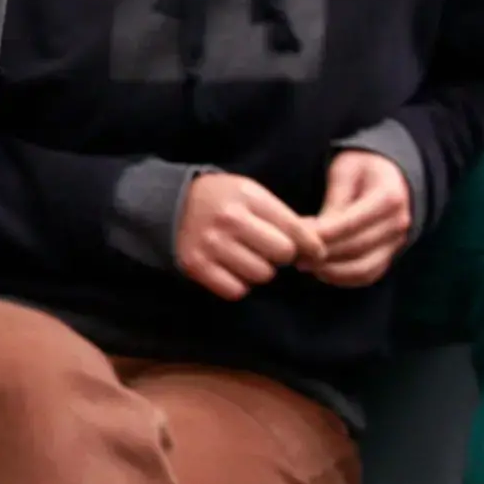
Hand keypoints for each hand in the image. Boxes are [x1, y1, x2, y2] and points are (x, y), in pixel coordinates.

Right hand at [176, 173, 328, 300]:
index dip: (312, 247)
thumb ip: (282, 217)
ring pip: (261, 275)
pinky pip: (235, 290)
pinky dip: (237, 284)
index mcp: (247, 196)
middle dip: (281, 256)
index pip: (297, 230)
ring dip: (259, 271)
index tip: (313, 253)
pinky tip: (230, 269)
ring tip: (246, 257)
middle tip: (269, 251)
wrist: (167, 203)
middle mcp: (230, 219)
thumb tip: (316, 250)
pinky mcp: (195, 265)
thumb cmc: (220, 200)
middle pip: (283, 254)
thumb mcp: (250, 193)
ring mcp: (211, 243)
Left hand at [302, 149, 413, 287]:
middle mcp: (398, 224)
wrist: (391, 173)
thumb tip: (313, 233)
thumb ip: (333, 201)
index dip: (322, 235)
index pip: (351, 223)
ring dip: (330, 271)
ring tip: (302, 263)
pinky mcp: (391, 255)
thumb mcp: (345, 172)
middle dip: (321, 255)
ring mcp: (397, 243)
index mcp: (389, 197)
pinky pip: (368, 275)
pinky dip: (343, 278)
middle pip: (355, 248)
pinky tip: (319, 270)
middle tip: (291, 254)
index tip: (296, 240)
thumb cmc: (362, 166)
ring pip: (363, 269)